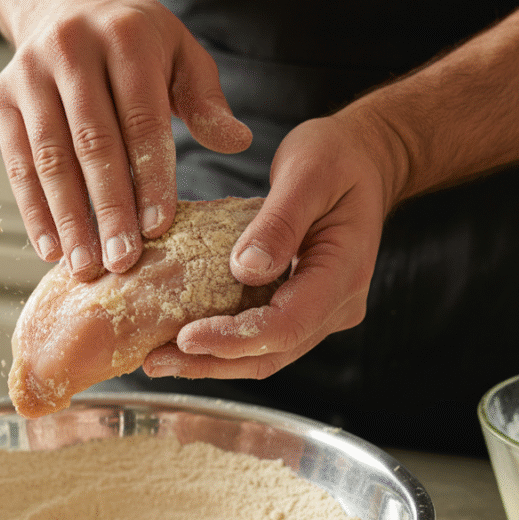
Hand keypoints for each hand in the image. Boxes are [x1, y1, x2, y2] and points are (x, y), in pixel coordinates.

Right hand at [0, 0, 251, 280]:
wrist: (65, 3)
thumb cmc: (136, 42)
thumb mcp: (181, 54)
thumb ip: (207, 99)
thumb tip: (237, 141)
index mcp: (125, 37)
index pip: (141, 118)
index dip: (150, 176)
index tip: (159, 227)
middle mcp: (71, 50)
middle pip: (92, 142)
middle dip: (109, 207)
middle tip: (122, 260)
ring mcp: (29, 74)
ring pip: (50, 158)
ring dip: (68, 219)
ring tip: (86, 267)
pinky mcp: (2, 98)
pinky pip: (18, 163)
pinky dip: (34, 210)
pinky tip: (52, 248)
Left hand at [142, 113, 400, 378]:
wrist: (363, 159)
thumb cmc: (338, 157)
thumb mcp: (308, 172)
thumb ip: (280, 221)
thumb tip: (246, 269)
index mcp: (343, 273)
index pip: (287, 325)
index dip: (234, 339)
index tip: (185, 337)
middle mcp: (336, 303)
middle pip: (272, 352)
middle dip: (213, 361)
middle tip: (155, 361)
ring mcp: (321, 309)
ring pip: (266, 353)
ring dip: (214, 360)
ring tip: (159, 358)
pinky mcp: (302, 305)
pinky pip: (262, 334)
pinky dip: (224, 341)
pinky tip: (183, 336)